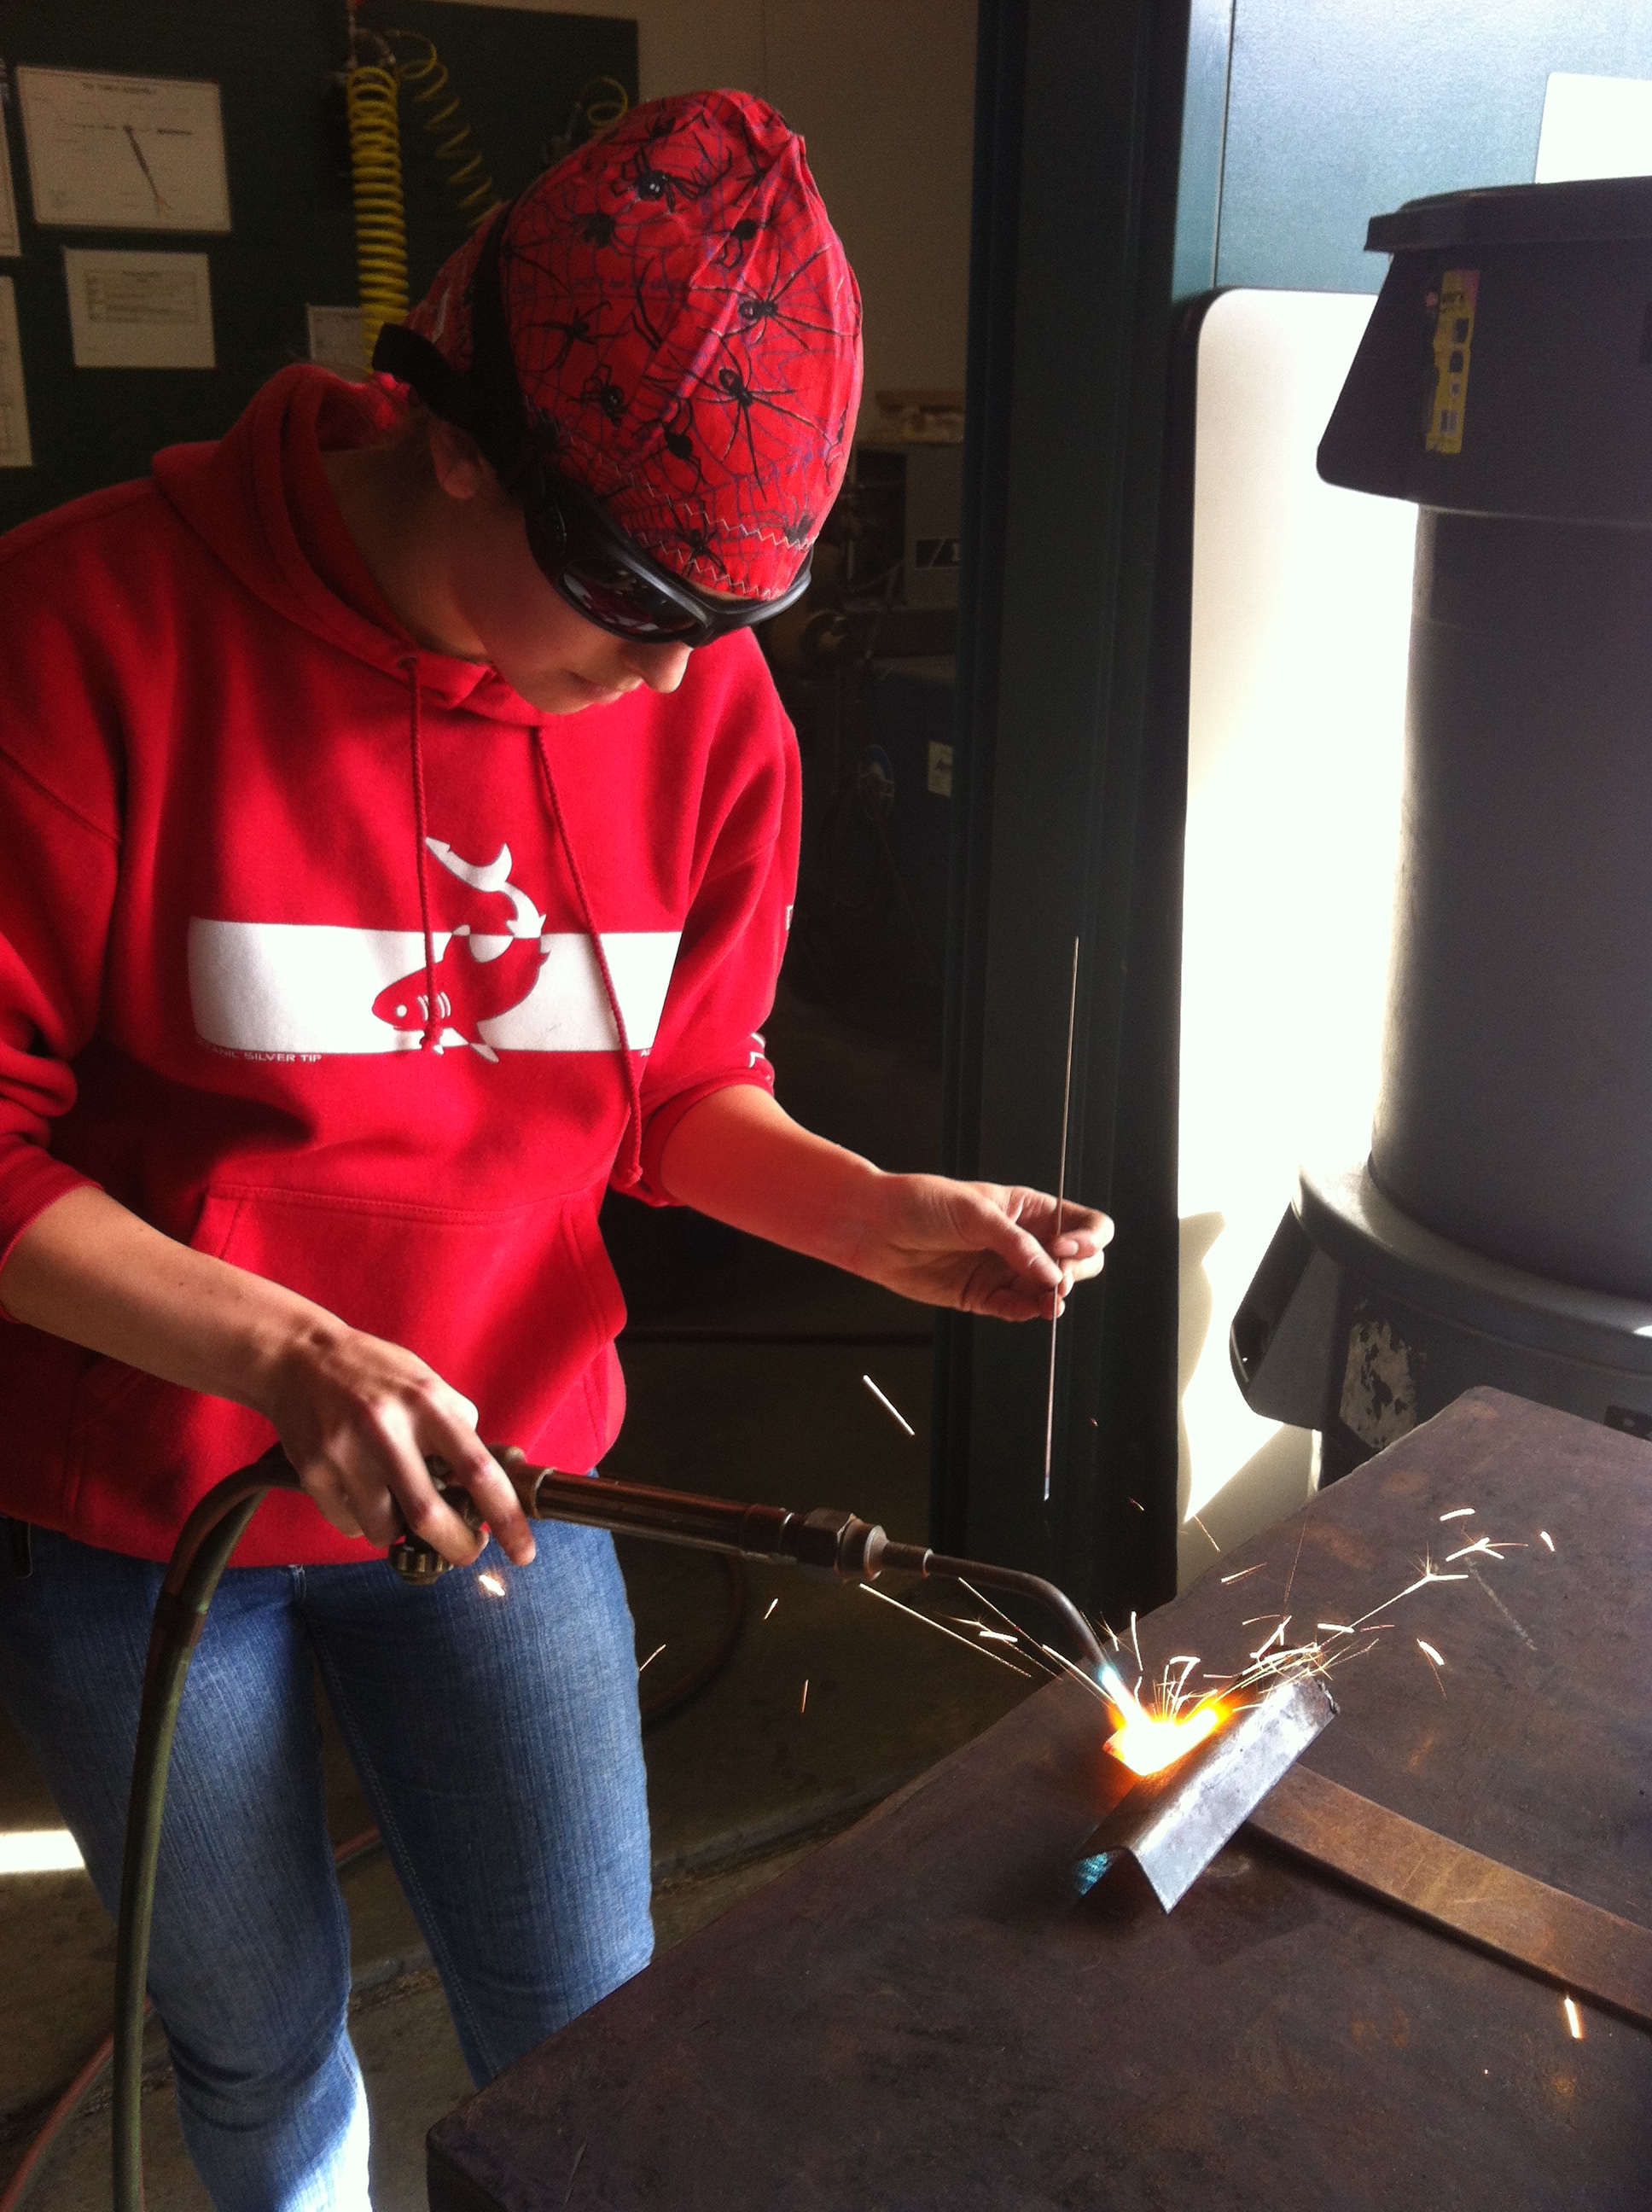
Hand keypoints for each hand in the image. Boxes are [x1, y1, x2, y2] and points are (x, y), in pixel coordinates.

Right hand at [258, 1320, 535, 1567]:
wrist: (298, 1358)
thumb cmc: (374, 1373)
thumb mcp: (426, 1383)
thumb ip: (456, 1425)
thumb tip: (484, 1483)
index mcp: (427, 1403)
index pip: (478, 1469)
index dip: (507, 1516)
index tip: (524, 1551)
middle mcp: (387, 1428)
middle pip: (430, 1516)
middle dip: (457, 1547)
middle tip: (467, 1552)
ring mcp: (346, 1452)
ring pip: (384, 1531)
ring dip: (400, 1533)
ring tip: (397, 1504)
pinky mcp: (313, 1472)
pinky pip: (349, 1525)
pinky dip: (362, 1523)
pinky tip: (360, 1492)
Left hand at [848, 1176, 1112, 1320]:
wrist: (876, 1228)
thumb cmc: (921, 1204)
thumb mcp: (974, 1212)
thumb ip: (1016, 1244)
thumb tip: (1051, 1274)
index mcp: (1028, 1210)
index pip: (1082, 1223)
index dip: (1088, 1238)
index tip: (1067, 1249)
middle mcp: (1022, 1241)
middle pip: (1078, 1262)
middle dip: (1077, 1271)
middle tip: (1059, 1278)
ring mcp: (1004, 1270)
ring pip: (1048, 1291)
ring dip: (1054, 1297)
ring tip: (1049, 1301)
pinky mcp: (983, 1296)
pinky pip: (1015, 1310)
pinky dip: (1026, 1313)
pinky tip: (1028, 1310)